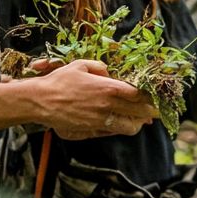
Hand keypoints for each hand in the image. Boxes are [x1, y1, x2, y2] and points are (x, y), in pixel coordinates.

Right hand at [32, 60, 157, 139]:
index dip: (149, 96)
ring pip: (128, 127)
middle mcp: (106, 105)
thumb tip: (110, 73)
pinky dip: (120, 128)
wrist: (39, 101)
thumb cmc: (60, 80)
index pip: (138, 94)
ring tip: (141, 121)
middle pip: (138, 112)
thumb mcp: (81, 65)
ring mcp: (99, 119)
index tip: (156, 97)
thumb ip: (100, 68)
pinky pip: (112, 131)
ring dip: (137, 124)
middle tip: (157, 111)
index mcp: (107, 87)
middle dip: (150, 112)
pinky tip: (123, 124)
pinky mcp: (90, 129)